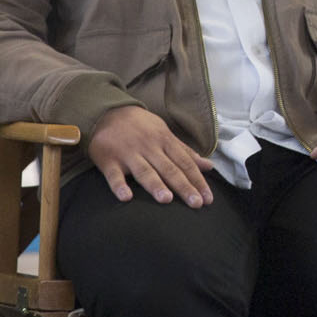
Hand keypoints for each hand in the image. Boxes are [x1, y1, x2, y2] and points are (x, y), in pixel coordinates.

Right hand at [86, 104, 211, 205]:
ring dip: (156, 185)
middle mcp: (149, 147)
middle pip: (169, 169)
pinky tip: (126, 198)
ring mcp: (128, 154)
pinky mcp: (108, 160)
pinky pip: (113, 175)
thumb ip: (185, 152)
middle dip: (184, 187)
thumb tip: (209, 166)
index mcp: (165, 141)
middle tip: (196, 204)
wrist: (107, 112)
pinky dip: (119, 186)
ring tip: (167, 200)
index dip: (198, 181)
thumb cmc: (141, 127)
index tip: (208, 199)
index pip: (185, 163)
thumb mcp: (165, 133)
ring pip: (144, 171)